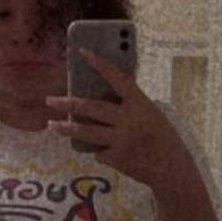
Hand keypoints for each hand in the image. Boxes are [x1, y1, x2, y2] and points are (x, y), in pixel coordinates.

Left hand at [45, 48, 177, 185]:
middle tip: (50, 100)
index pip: (118, 78)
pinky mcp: (117, 158)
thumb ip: (129, 107)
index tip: (83, 52)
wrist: (171, 168)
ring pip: (87, 131)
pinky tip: (113, 154)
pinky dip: (101, 152)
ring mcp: (121, 139)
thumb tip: (100, 100)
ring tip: (52, 125)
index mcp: (140, 103)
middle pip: (92, 107)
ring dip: (67, 128)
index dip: (100, 64)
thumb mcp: (150, 115)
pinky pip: (99, 152)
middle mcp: (129, 119)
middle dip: (68, 103)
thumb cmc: (161, 138)